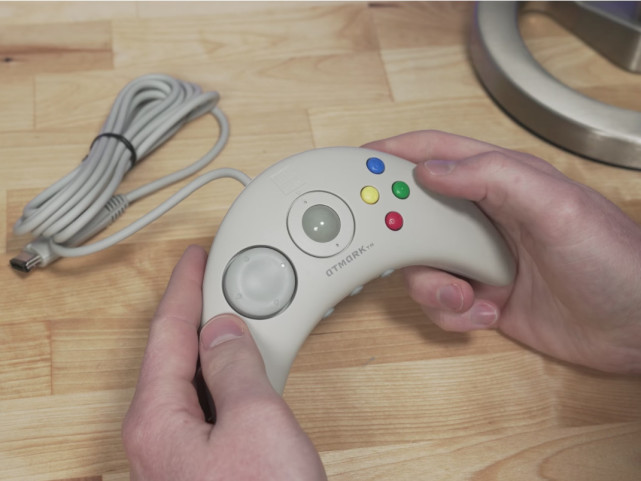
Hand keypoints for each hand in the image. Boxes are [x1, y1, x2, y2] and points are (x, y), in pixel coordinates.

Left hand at [122, 246, 326, 480]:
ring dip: (218, 349)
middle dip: (200, 314)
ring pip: (194, 382)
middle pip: (175, 355)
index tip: (193, 258)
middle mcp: (157, 436)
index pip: (167, 332)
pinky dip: (227, 380)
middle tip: (218, 280)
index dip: (185, 287)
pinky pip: (207, 406)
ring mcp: (176, 454)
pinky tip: (245, 373)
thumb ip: (236, 368)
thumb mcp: (256, 423)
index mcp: (157, 418)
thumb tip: (223, 331)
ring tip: (240, 320)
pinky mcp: (200, 468)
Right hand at [364, 131, 640, 373]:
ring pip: (422, 264)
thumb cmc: (615, 262)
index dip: (395, 153)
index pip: (437, 153)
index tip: (360, 163)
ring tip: (467, 295)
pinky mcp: (481, 295)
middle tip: (397, 248)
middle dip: (402, 234)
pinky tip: (487, 313)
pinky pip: (441, 302)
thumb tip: (433, 169)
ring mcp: (481, 258)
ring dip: (432, 286)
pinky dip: (453, 314)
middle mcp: (486, 217)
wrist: (638, 329)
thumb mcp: (557, 208)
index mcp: (502, 181)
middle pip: (417, 213)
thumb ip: (494, 178)